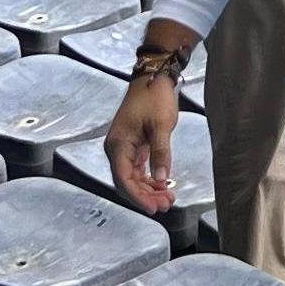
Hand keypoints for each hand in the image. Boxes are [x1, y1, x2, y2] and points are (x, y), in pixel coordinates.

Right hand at [101, 76, 180, 212]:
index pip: (123, 179)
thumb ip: (160, 153)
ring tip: (168, 198)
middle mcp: (116, 149)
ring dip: (148, 190)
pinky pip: (137, 170)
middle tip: (166, 204)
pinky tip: (163, 186)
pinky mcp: (132, 147)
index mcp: (118, 144)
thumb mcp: (161, 125)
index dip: (137, 196)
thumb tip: (162, 179)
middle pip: (126, 182)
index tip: (152, 207)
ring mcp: (124, 148)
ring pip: (132, 178)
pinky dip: (149, 180)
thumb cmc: (154, 97)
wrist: (153, 78)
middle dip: (145, 196)